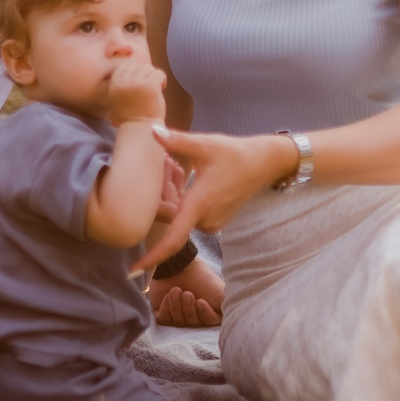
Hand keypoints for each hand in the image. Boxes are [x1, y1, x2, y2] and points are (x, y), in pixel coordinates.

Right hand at [106, 57, 167, 125]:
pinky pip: (159, 73)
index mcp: (114, 84)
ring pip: (149, 68)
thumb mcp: (120, 96)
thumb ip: (124, 81)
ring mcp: (136, 83)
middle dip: (145, 74)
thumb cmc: (132, 115)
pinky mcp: (150, 86)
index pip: (126, 66)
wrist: (140, 130)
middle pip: (138, 65)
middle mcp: (123, 82)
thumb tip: (134, 61)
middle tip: (149, 86)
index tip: (141, 82)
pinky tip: (161, 88)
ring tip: (155, 89)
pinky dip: (162, 80)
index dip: (136, 71)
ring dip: (154, 77)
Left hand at [133, 128, 297, 269]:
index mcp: (199, 205)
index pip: (173, 240)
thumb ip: (176, 140)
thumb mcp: (205, 144)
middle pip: (171, 217)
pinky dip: (183, 198)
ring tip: (176, 164)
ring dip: (173, 193)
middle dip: (162, 194)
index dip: (153, 257)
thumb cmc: (235, 153)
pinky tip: (184, 173)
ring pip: (180, 213)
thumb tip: (152, 130)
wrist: (265, 163)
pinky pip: (191, 213)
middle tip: (167, 163)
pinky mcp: (216, 219)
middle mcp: (205, 219)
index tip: (134, 270)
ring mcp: (212, 221)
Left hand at [150, 256, 223, 326]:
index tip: (200, 301)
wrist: (180, 264)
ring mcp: (179, 316)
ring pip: (178, 322)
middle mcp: (195, 318)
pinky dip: (166, 308)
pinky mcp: (164, 313)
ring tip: (176, 290)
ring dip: (177, 306)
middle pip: (192, 324)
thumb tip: (231, 321)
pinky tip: (168, 295)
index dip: (204, 314)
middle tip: (187, 293)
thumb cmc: (202, 278)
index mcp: (210, 314)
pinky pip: (164, 319)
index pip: (208, 323)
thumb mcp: (221, 293)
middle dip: (188, 308)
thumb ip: (227, 309)